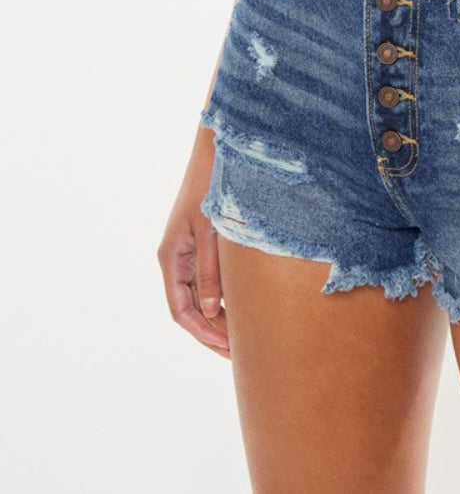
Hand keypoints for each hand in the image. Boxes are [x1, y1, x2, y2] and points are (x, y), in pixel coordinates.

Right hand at [157, 135, 230, 356]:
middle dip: (212, 331)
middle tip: (241, 352)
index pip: (181, 311)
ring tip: (245, 336)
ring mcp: (188, 249)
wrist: (218, 149)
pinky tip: (244, 304)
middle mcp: (176, 256)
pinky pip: (208, 278)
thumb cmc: (214, 186)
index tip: (229, 351)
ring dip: (218, 315)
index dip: (203, 334)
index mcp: (172, 257)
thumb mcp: (213, 231)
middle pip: (189, 307)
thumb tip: (209, 311)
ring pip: (199, 295)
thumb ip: (210, 271)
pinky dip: (222, 295)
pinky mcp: (202, 240)